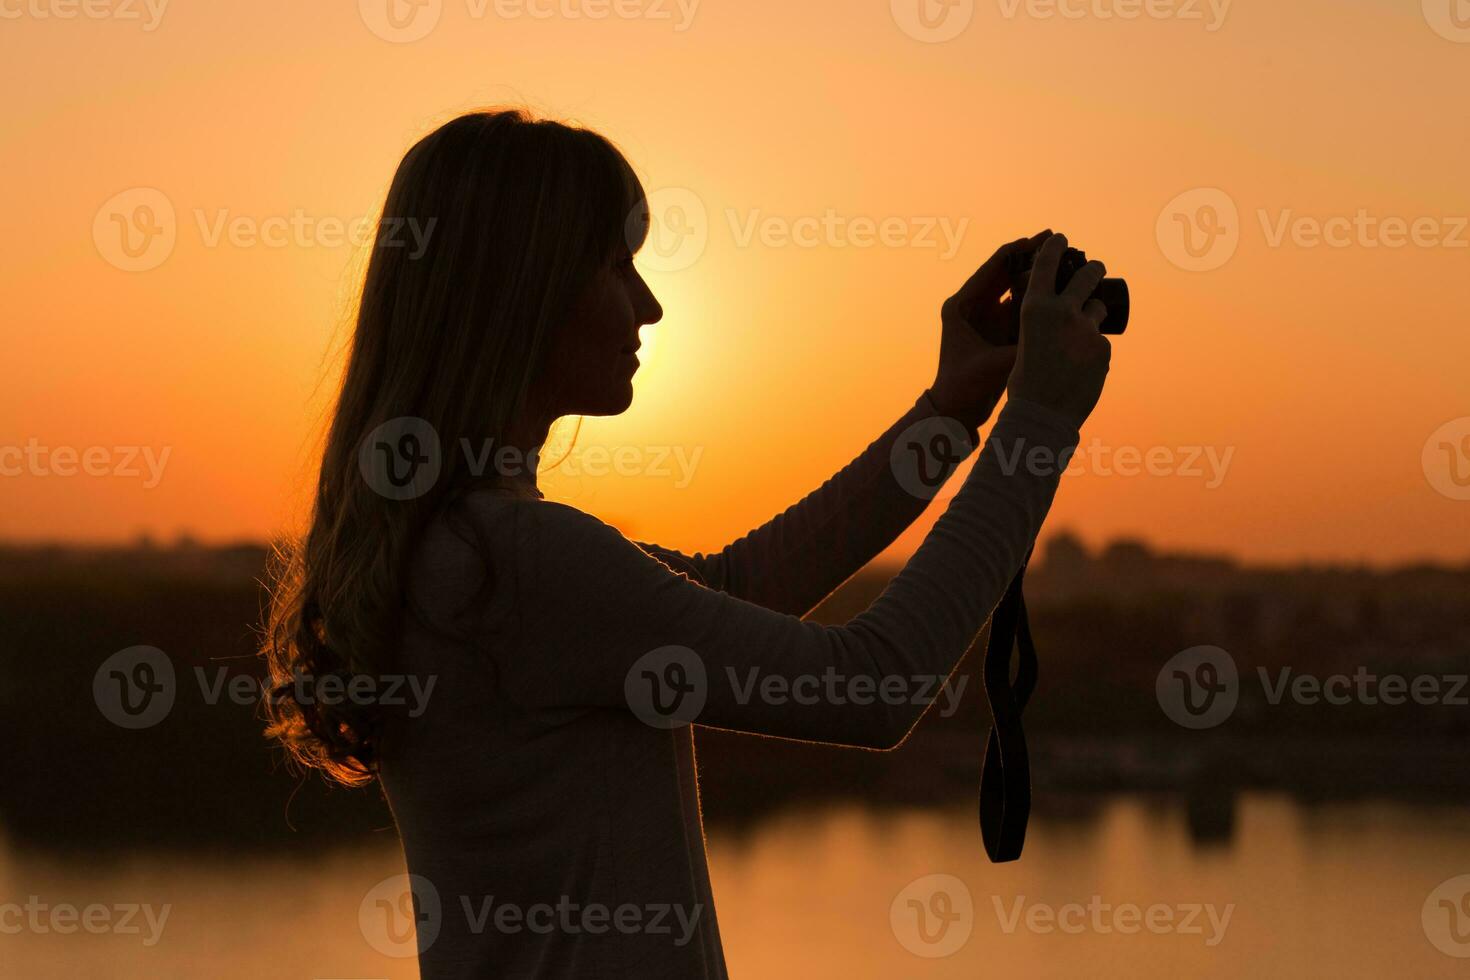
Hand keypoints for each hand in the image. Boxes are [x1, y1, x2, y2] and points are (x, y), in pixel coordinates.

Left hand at [929, 230, 1049, 430]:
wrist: (956, 410)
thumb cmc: (964, 388)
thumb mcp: (994, 366)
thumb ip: (1021, 349)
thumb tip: (1053, 335)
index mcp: (961, 306)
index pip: (992, 269)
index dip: (1018, 251)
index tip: (1042, 238)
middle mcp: (971, 306)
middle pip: (1004, 273)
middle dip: (1030, 257)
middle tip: (1058, 240)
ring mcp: (985, 317)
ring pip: (1014, 288)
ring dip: (1036, 276)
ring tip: (1064, 260)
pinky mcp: (996, 330)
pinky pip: (1019, 307)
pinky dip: (1036, 297)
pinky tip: (1059, 289)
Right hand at [1007, 233, 1112, 429]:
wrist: (1043, 414)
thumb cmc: (1024, 384)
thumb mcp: (1023, 345)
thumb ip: (1042, 328)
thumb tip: (1062, 322)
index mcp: (1034, 308)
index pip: (1046, 264)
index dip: (1054, 247)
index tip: (1061, 238)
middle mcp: (1063, 311)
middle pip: (1088, 275)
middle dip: (1094, 268)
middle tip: (1096, 268)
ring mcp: (1087, 329)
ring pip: (1097, 310)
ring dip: (1092, 317)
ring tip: (1080, 339)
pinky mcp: (1103, 347)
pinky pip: (1100, 343)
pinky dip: (1092, 352)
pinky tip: (1080, 370)